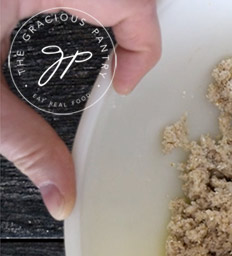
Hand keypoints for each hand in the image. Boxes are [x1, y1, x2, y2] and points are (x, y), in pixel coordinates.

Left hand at [0, 0, 160, 219]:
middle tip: (111, 70)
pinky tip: (49, 26)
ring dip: (104, 14)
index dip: (142, 49)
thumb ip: (21, 138)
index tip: (120, 85)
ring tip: (86, 49)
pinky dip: (78, 5)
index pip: (132, 4)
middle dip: (128, 30)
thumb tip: (62, 193)